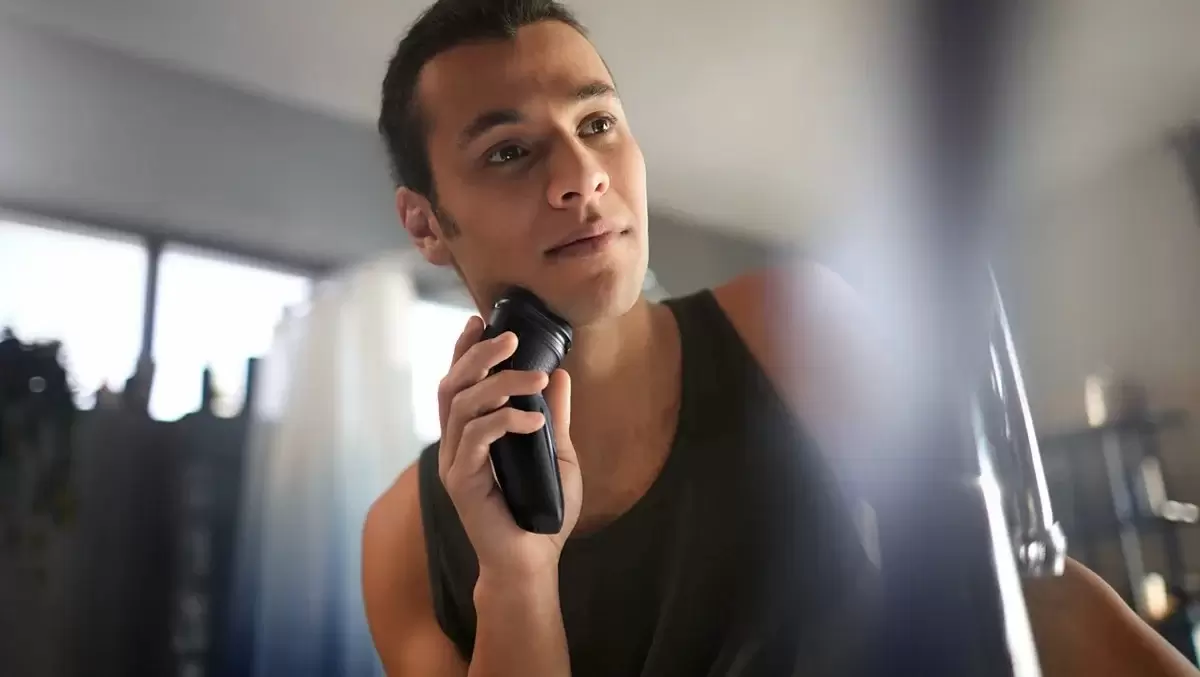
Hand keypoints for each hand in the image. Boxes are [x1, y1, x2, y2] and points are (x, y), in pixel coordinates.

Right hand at [437, 316, 582, 581]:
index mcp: (472, 434)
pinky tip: (534, 420)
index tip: (480, 320)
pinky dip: (505, 420)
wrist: (533, 561)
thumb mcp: (557, 452)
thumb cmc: (544, 511)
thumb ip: (555, 415)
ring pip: (463, 405)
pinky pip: (476, 437)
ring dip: (500, 383)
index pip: (459, 381)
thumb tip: (560, 374)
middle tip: (510, 337)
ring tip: (535, 378)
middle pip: (452, 385)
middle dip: (478, 354)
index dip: (464, 349)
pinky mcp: (462, 482)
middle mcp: (457, 444)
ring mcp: (456, 463)